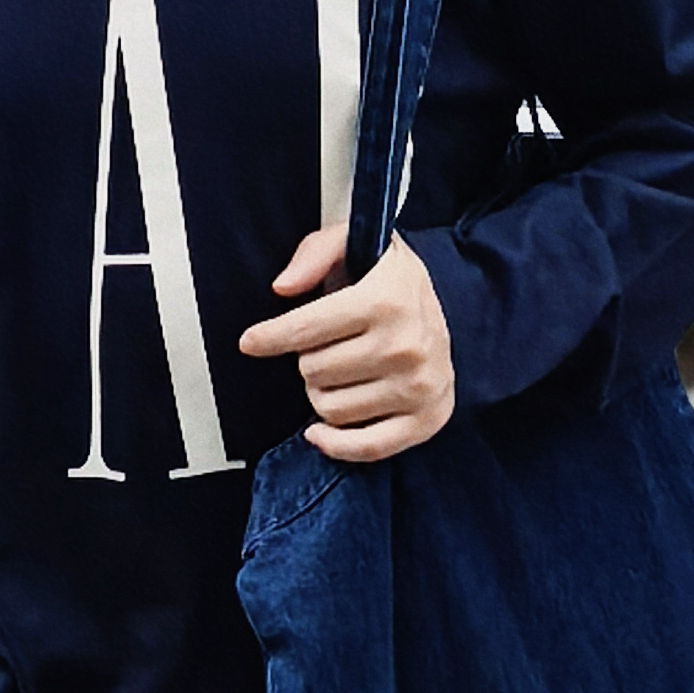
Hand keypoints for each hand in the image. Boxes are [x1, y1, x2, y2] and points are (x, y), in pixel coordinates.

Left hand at [238, 225, 454, 463]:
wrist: (442, 311)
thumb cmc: (387, 280)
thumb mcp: (352, 244)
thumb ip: (314, 254)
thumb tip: (283, 288)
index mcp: (386, 300)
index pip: (307, 328)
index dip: (270, 336)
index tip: (250, 342)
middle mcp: (406, 346)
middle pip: (312, 371)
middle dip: (308, 359)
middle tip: (327, 346)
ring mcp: (419, 387)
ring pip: (329, 409)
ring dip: (322, 393)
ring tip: (340, 372)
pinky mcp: (427, 420)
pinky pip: (365, 448)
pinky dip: (335, 443)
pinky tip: (320, 430)